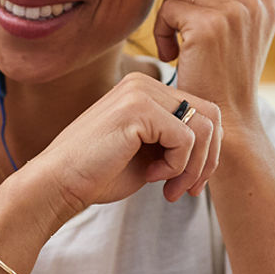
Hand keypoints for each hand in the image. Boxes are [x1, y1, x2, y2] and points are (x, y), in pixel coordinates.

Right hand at [27, 72, 221, 223]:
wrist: (58, 183)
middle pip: (212, 116)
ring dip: (193, 167)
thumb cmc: (99, 174)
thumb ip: (177, 143)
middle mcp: (145, 83)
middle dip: (207, 160)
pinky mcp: (138, 109)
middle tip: (186, 189)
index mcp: (146, 89)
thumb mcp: (149, 154)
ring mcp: (141, 92)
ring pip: (204, 128)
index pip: (203, 112)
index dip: (207, 152)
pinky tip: (151, 177)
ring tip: (169, 188)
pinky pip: (186, 139)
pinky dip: (176, 166)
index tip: (188, 183)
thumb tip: (216, 148)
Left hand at [152, 0, 274, 131]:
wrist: (229, 120)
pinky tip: (172, 56)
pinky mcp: (209, 24)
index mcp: (266, 4)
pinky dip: (162, 31)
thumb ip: (230, 3)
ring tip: (176, 48)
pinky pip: (169, 8)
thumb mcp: (238, 37)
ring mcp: (235, 12)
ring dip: (168, 16)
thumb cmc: (223, 82)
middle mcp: (255, 3)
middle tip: (178, 30)